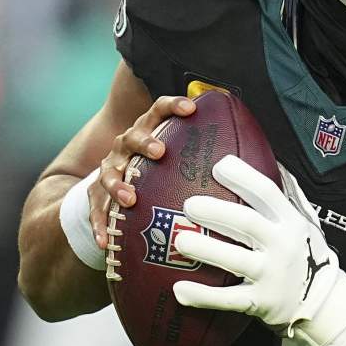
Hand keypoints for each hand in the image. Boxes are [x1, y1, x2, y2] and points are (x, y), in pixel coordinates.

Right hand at [91, 95, 196, 248]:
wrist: (116, 181)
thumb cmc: (159, 167)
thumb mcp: (178, 157)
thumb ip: (204, 155)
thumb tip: (249, 164)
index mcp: (148, 130)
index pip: (159, 110)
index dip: (174, 105)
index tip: (191, 109)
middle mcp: (126, 145)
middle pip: (133, 137)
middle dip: (145, 143)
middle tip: (159, 152)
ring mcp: (109, 168)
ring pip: (109, 173)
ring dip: (118, 185)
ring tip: (129, 199)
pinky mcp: (95, 193)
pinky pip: (95, 209)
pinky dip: (99, 224)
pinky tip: (104, 241)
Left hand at [172, 155, 342, 332]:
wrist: (322, 302)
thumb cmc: (306, 254)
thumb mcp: (307, 222)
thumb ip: (289, 194)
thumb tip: (272, 160)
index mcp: (290, 221)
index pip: (267, 192)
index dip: (243, 177)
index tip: (219, 166)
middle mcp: (283, 245)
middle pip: (247, 223)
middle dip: (217, 212)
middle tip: (188, 204)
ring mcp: (272, 275)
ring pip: (236, 261)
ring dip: (206, 250)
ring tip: (180, 241)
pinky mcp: (261, 302)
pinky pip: (228, 299)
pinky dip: (203, 296)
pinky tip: (179, 290)